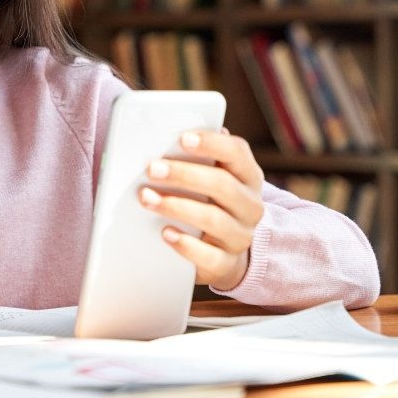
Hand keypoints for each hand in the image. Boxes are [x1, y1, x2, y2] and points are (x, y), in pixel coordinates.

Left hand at [138, 129, 264, 290]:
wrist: (223, 250)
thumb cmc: (210, 201)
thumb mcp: (210, 176)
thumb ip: (199, 156)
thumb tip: (169, 133)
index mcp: (248, 175)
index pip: (237, 153)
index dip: (211, 143)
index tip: (182, 138)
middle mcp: (251, 205)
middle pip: (222, 185)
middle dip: (184, 175)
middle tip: (152, 168)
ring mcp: (241, 236)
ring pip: (213, 219)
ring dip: (176, 206)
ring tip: (146, 198)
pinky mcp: (226, 263)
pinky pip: (209, 256)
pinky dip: (186, 245)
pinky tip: (165, 233)